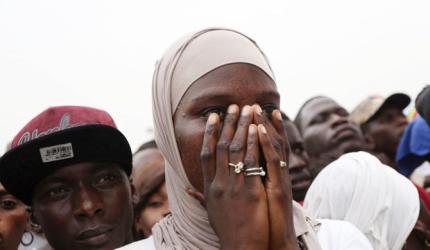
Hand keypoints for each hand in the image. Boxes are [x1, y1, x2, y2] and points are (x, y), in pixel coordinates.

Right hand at [197, 105, 268, 249]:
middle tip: (234, 106)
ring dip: (242, 127)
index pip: (205, 154)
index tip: (214, 117)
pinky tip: (258, 129)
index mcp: (209, 188)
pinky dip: (254, 143)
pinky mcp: (251, 192)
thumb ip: (201, 197)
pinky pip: (251, 163)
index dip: (209, 133)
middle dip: (228, 124)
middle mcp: (218, 184)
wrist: (241, 249)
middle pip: (220, 147)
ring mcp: (234, 187)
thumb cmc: (228, 230)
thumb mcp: (210, 212)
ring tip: (249, 109)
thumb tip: (188, 190)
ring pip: (235, 150)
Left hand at [253, 106, 298, 249]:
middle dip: (260, 122)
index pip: (262, 148)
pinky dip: (266, 144)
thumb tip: (224, 179)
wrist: (272, 243)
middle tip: (252, 103)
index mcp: (266, 177)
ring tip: (257, 108)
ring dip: (265, 126)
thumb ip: (240, 187)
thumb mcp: (249, 202)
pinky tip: (259, 129)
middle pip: (268, 143)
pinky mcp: (279, 187)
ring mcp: (278, 179)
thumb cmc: (260, 224)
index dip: (257, 130)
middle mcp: (274, 175)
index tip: (249, 113)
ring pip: (273, 146)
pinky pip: (273, 161)